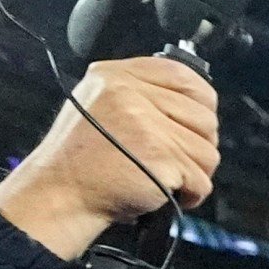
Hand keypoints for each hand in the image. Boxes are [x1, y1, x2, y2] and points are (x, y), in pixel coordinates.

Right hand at [0, 57, 220, 260]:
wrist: (61, 194)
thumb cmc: (81, 160)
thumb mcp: (98, 103)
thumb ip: (139, 94)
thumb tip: (190, 102)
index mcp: (116, 76)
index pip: (183, 75)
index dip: (201, 102)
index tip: (196, 123)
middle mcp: (130, 94)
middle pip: (204, 116)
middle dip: (199, 143)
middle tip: (177, 158)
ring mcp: (146, 125)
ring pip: (208, 150)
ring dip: (196, 171)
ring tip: (170, 177)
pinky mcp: (160, 157)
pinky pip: (202, 180)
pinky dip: (192, 194)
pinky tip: (170, 192)